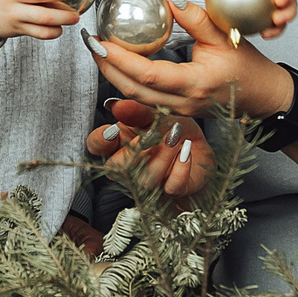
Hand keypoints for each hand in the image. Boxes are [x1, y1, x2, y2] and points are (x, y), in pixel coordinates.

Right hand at [85, 100, 212, 198]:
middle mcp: (130, 167)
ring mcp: (150, 182)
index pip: (97, 145)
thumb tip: (115, 106)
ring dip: (162, 155)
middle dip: (138, 148)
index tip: (113, 131)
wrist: (200, 147)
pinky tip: (187, 150)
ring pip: (145, 179)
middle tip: (158, 132)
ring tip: (176, 136)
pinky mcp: (173, 190)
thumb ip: (136, 111)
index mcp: (119, 143)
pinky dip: (181, 167)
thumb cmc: (173, 129)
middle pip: (118, 167)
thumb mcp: (156, 113)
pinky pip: (172, 186)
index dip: (100, 141)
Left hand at [92, 0, 297, 120]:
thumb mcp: (226, 36)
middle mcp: (184, 103)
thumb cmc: (248, 68)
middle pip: (133, 90)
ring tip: (100, 53)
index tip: (102, 43)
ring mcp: (179, 112)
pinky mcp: (177, 113)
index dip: (121, 60)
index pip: (149, 74)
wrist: (264, 97)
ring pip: (136, 98)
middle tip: (91, 44)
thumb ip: (197, 19)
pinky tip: (118, 67)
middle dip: (107, 68)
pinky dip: (127, 83)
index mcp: (196, 84)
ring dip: (114, 76)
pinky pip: (145, 100)